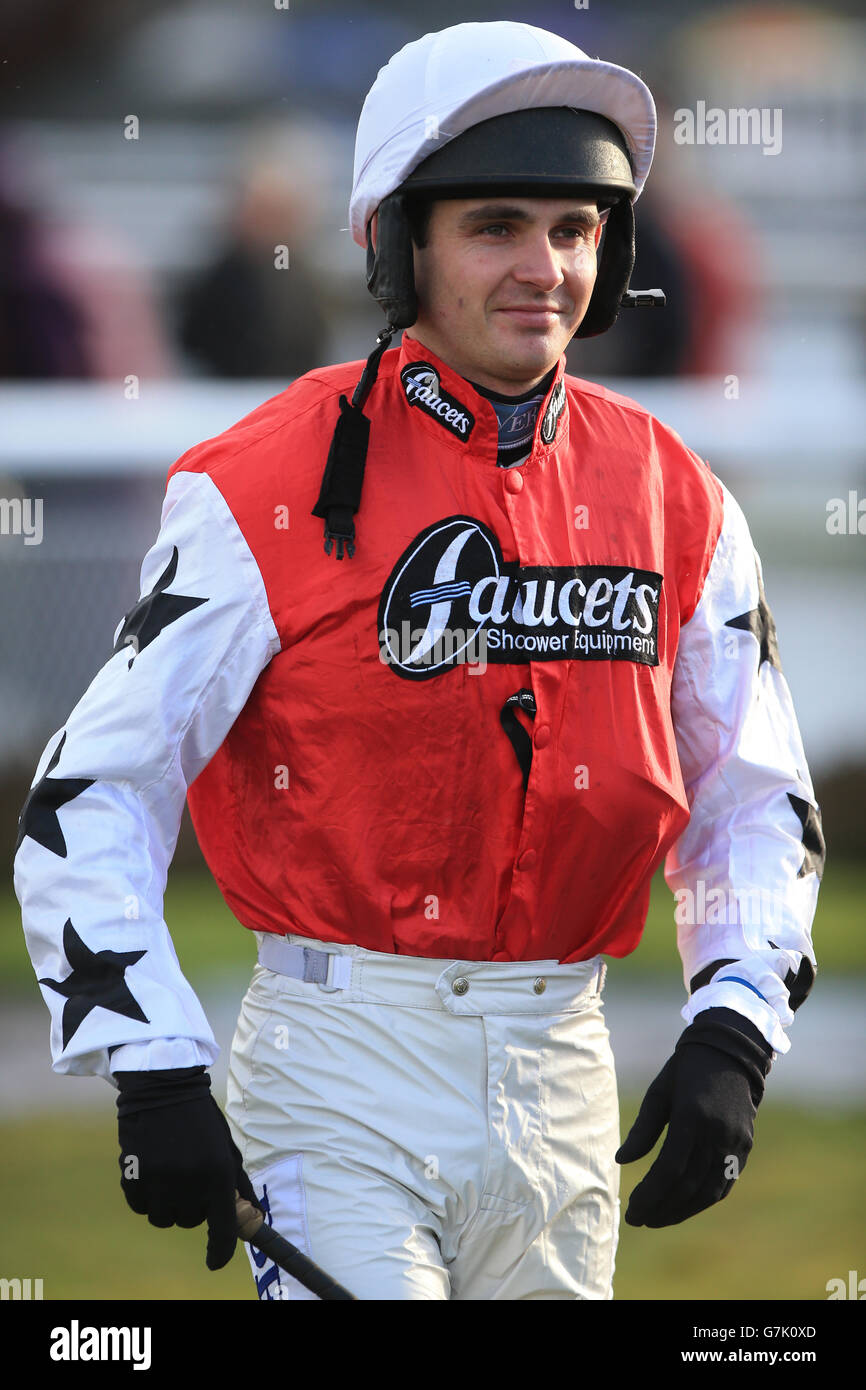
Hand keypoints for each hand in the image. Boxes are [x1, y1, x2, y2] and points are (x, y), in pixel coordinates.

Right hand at [115, 1066, 260, 1269]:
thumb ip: (238, 1185)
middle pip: (190, 1222)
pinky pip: (140, 1207)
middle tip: (192, 1181)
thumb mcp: (227, 1148)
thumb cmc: (201, 1119)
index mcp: (218, 1172)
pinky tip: (151, 1171)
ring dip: (168, 1205)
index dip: (219, 1250)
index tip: (214, 1262)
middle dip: (193, 1208)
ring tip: (171, 1175)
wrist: (163, 1088)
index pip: (221, 1227)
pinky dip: (146, 1197)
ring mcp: (159, 1179)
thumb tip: (251, 1215)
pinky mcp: (133, 1176)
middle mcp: (189, 1180)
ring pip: (163, 1219)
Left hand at [615, 1007, 772, 1227]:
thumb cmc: (685, 1069)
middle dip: (661, 1208)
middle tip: (638, 1220)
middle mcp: (717, 1133)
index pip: (669, 1170)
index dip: (650, 1195)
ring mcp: (735, 1142)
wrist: (730, 1052)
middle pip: (688, 1185)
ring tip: (657, 1218)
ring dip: (682, 1210)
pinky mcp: (745, 1146)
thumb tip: (622, 1161)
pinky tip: (684, 1206)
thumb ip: (643, 1129)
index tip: (632, 1209)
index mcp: (692, 1117)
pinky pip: (724, 1183)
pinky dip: (704, 1200)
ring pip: (708, 1190)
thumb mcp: (659, 1092)